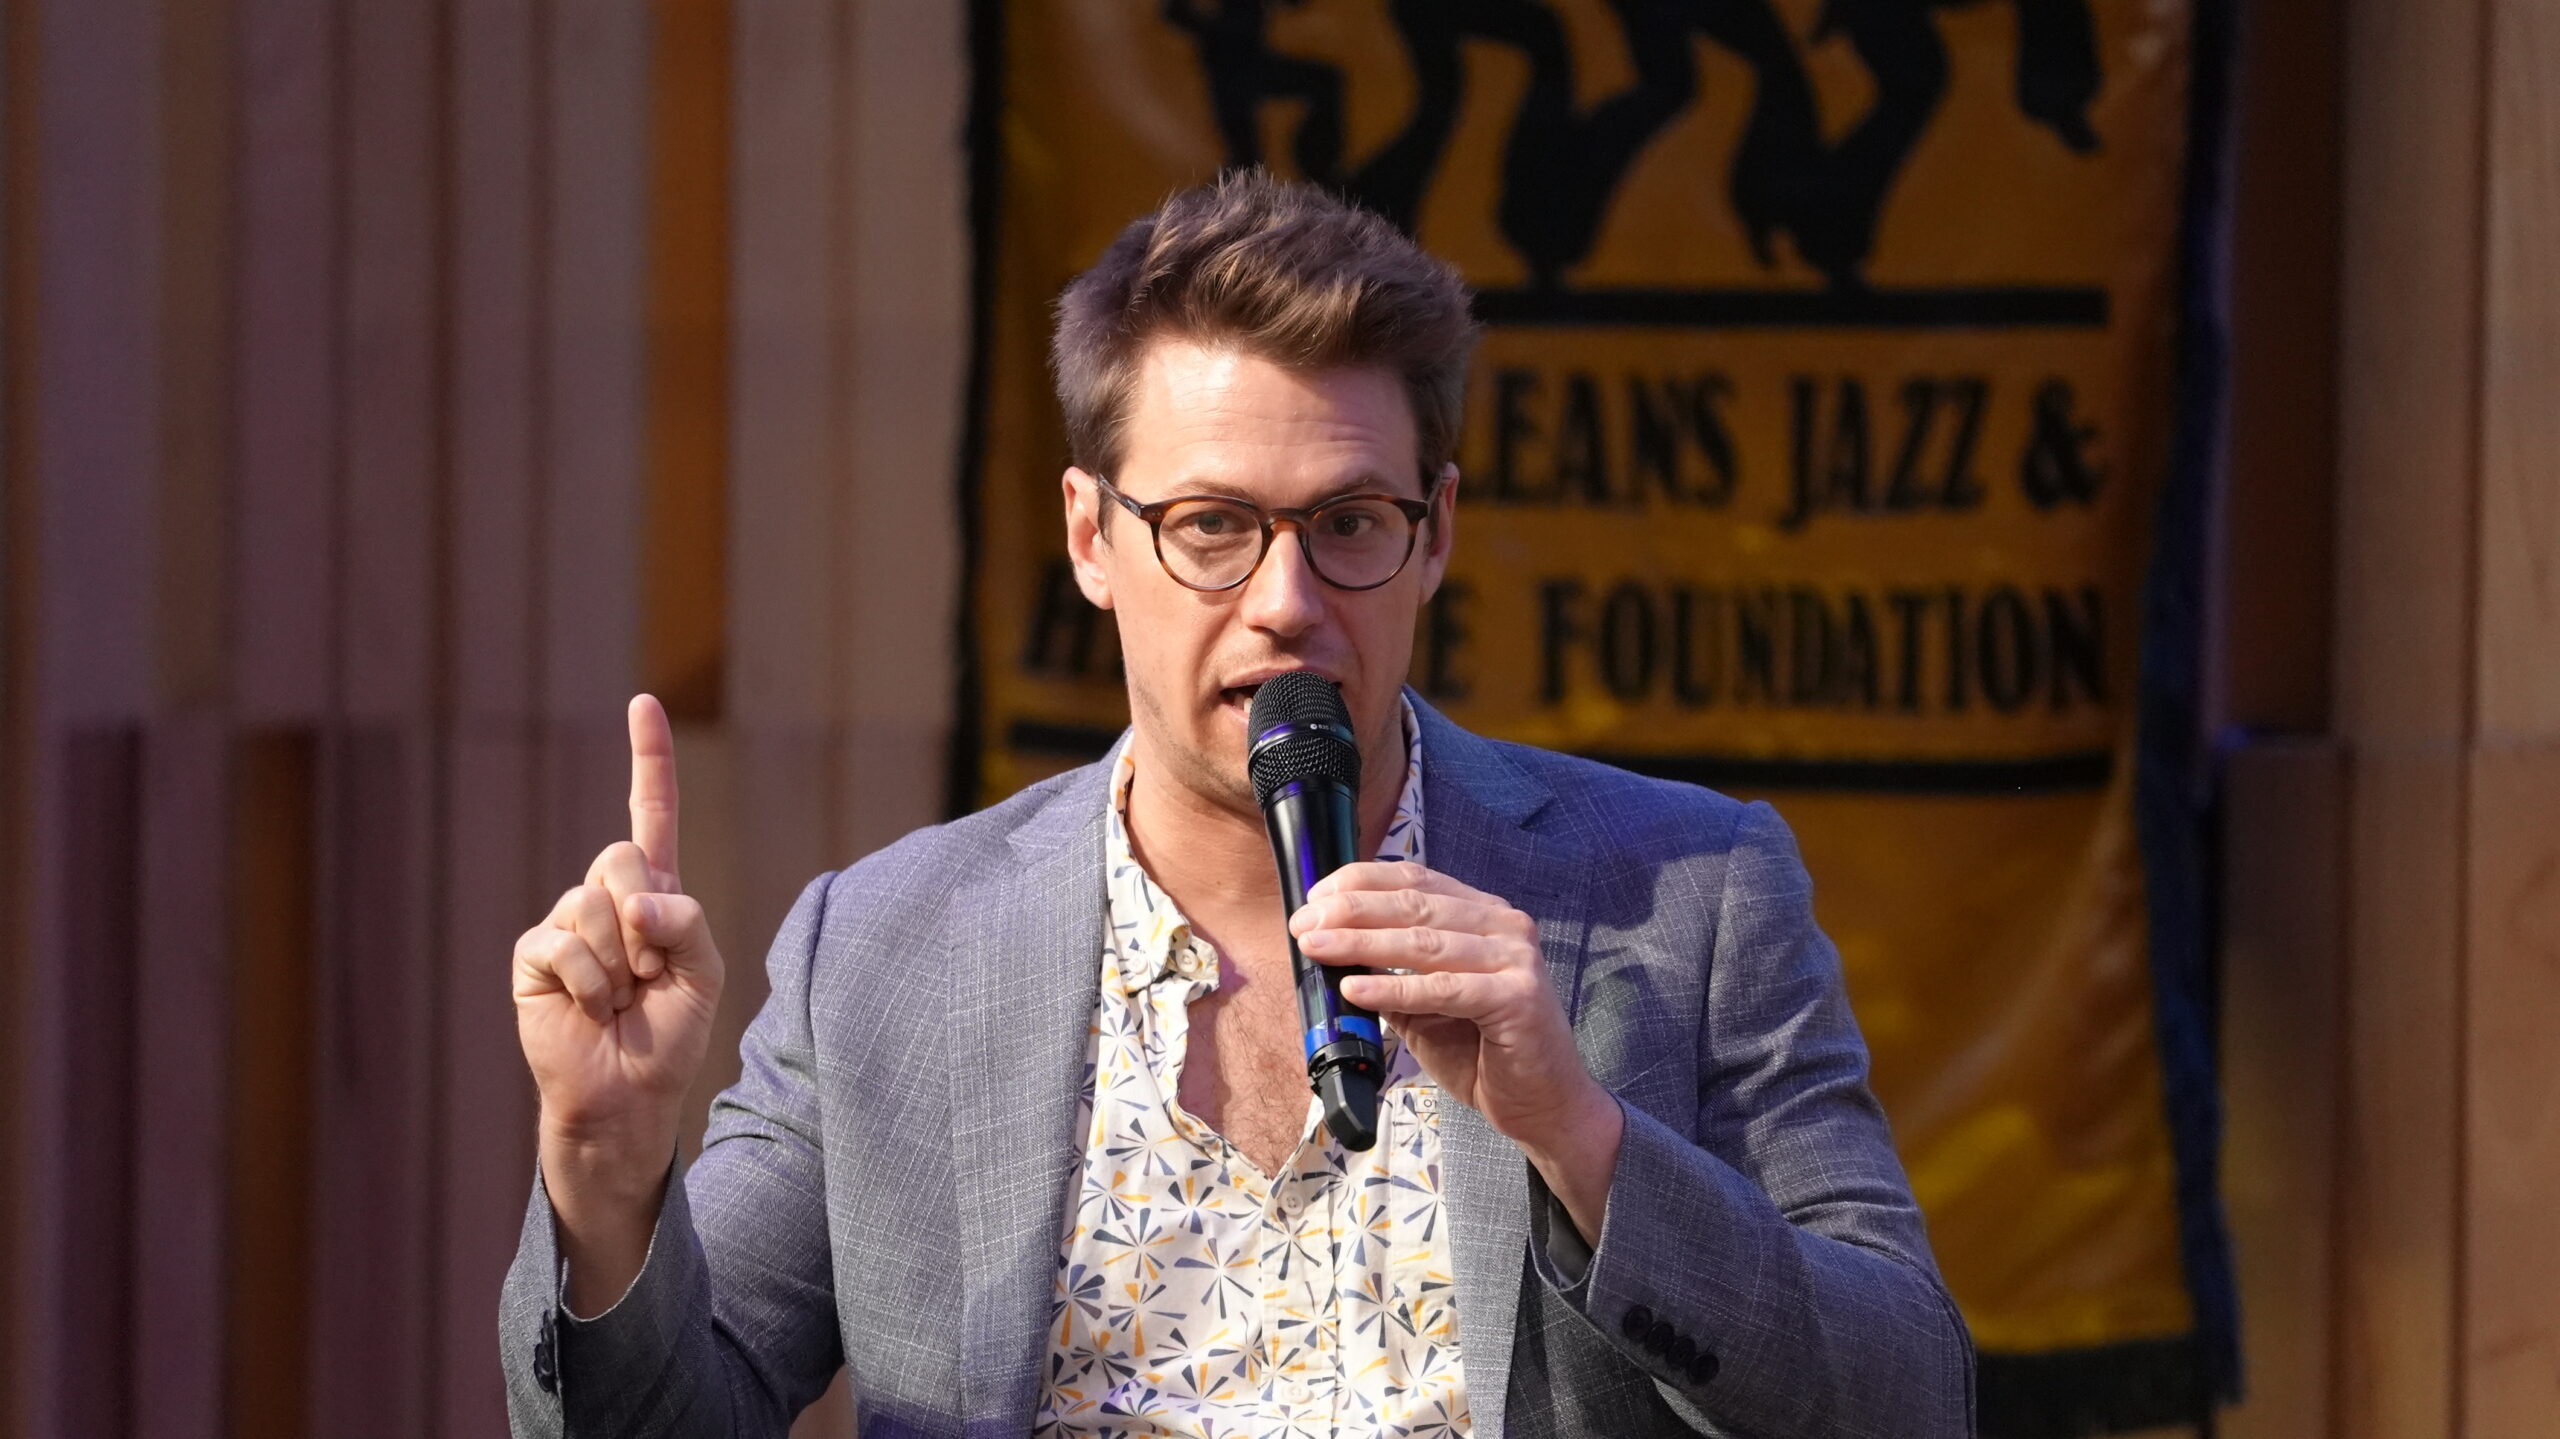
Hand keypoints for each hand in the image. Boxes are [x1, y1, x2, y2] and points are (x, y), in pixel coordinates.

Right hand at [513, 696, 725, 1307]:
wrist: (629, 1095)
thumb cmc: (671, 1034)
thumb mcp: (704, 974)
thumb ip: (688, 923)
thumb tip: (640, 903)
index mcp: (655, 893)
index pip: (652, 813)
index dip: (648, 759)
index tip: (643, 702)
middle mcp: (606, 897)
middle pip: (624, 857)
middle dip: (647, 918)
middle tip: (648, 972)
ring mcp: (565, 923)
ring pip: (595, 903)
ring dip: (621, 962)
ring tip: (621, 999)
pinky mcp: (534, 956)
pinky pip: (565, 944)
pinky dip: (591, 983)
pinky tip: (590, 1010)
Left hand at [1293, 862, 1622, 1237]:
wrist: (1544, 1106)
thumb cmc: (1483, 1053)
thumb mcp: (1424, 1007)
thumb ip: (1389, 976)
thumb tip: (1328, 953)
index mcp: (1483, 914)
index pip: (1415, 880)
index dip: (1359, 883)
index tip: (1314, 897)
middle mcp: (1504, 925)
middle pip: (1414, 904)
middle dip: (1350, 911)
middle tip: (1303, 924)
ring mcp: (1515, 958)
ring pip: (1424, 941)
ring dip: (1361, 943)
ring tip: (1316, 947)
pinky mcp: (1517, 997)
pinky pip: (1443, 988)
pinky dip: (1395, 989)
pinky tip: (1355, 991)